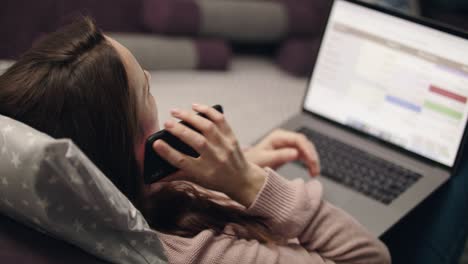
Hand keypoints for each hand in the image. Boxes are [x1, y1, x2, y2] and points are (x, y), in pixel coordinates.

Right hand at [152, 103, 266, 206]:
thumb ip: (177, 175)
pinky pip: (220, 120)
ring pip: (207, 128)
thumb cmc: (216, 180)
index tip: (156, 143)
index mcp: (204, 172)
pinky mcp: (231, 137)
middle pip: (196, 142)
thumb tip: (155, 176)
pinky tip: (194, 106)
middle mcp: (215, 159)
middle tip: (166, 123)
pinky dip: (207, 111)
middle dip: (179, 131)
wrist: (243, 180)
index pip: (183, 162)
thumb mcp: (197, 180)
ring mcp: (225, 146)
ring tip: (175, 112)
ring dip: (190, 117)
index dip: (168, 152)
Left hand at [244, 129, 319, 175]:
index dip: (308, 149)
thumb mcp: (264, 159)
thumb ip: (279, 156)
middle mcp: (284, 138)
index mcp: (278, 136)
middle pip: (305, 144)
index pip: (298, 139)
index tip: (312, 161)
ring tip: (314, 173)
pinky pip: (303, 155)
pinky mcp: (289, 151)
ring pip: (306, 149)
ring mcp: (287, 144)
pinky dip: (308, 163)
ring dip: (312, 160)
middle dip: (312, 156)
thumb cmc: (252, 162)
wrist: (245, 167)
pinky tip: (311, 172)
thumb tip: (295, 153)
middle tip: (315, 171)